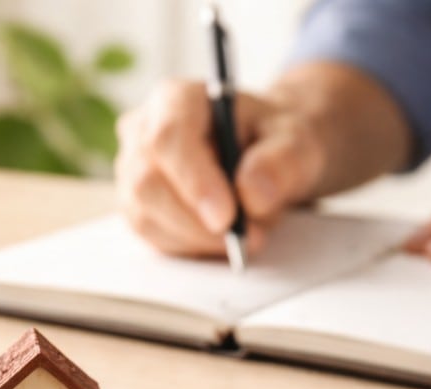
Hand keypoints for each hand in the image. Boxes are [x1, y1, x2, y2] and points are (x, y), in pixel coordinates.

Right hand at [114, 80, 327, 257]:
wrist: (267, 157)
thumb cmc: (275, 141)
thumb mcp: (297, 141)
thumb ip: (282, 161)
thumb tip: (252, 194)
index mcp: (176, 99)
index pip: (168, 137)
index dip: (194, 180)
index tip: (226, 216)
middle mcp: (143, 132)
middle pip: (148, 184)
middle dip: (197, 223)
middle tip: (246, 238)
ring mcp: (134, 172)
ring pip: (146, 217)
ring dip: (198, 239)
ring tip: (245, 233)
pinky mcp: (138, 208)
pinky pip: (154, 238)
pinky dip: (192, 248)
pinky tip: (222, 238)